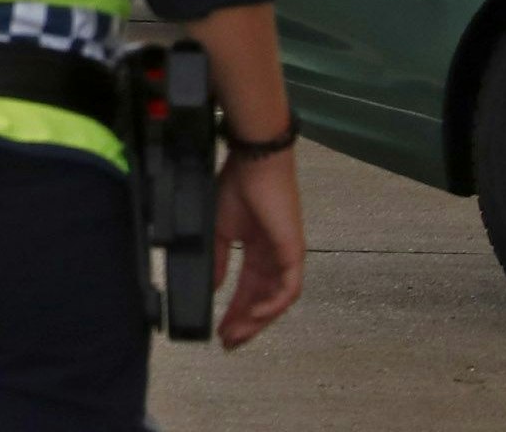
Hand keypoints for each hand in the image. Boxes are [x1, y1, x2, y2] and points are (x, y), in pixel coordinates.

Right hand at [211, 150, 304, 348]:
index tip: (219, 330)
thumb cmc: (236, 187)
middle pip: (263, 300)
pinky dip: (273, 305)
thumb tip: (212, 288)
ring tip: (237, 334)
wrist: (253, 163)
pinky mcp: (294, 251)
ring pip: (276, 299)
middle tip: (228, 343)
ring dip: (258, 320)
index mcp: (257, 251)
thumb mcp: (219, 230)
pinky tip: (256, 316)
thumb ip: (219, 261)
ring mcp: (286, 255)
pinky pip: (288, 288)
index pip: (248, 290)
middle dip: (246, 324)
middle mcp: (275, 257)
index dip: (235, 312)